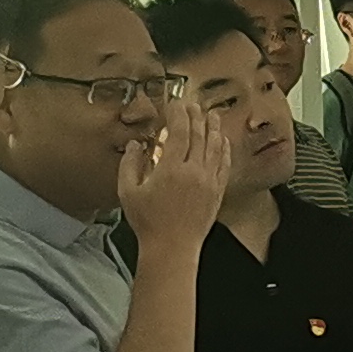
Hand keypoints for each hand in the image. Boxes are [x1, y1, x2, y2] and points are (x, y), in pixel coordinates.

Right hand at [119, 93, 232, 251]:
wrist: (173, 247)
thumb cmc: (148, 222)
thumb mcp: (128, 191)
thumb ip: (130, 164)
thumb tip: (136, 144)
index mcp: (171, 169)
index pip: (179, 132)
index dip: (178, 114)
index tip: (175, 103)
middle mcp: (194, 172)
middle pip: (199, 135)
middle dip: (196, 116)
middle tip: (193, 103)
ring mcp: (209, 181)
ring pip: (215, 148)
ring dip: (213, 128)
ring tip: (212, 114)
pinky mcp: (217, 191)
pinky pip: (224, 164)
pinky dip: (224, 149)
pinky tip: (223, 141)